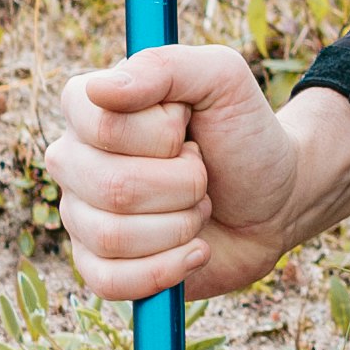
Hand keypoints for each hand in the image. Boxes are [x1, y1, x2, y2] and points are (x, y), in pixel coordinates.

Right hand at [51, 41, 349, 306]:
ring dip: (181, 225)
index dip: (161, 134)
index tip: (187, 126)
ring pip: (113, 237)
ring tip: (199, 206)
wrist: (275, 200)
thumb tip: (101, 89)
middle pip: (112, 187)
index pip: (103, 125)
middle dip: (184, 185)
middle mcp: (74, 158)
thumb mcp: (223, 79)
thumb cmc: (244, 133)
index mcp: (90, 105)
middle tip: (203, 174)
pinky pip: (108, 282)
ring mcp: (80, 214)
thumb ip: (167, 68)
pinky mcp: (98, 265)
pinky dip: (165, 270)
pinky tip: (193, 251)